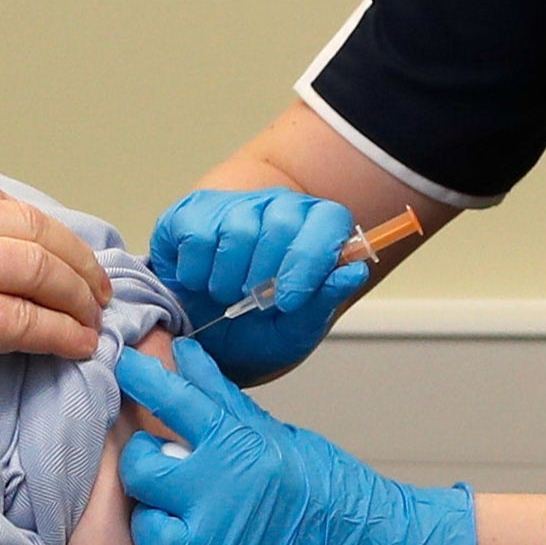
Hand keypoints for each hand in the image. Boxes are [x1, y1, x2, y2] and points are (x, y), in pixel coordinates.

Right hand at [0, 161, 110, 407]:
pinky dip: (59, 332)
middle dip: (72, 257)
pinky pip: (23, 319)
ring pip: (36, 267)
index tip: (54, 248)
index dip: (35, 225)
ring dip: (76, 294)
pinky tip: (76, 345)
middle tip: (95, 285)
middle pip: (28, 226)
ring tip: (94, 317)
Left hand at [113, 340, 475, 544]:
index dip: (142, 379)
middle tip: (165, 470)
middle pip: (141, 472)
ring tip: (187, 523)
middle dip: (148, 467)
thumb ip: (222, 400)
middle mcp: (221, 496)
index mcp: (239, 448)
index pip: (173, 399)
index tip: (128, 369)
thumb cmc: (331, 493)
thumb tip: (184, 356)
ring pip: (146, 533)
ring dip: (159, 526)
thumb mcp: (278, 436)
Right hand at [147, 187, 371, 383]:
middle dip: (266, 273)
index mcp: (313, 230)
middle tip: (252, 300)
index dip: (311, 259)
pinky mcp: (191, 212)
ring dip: (228, 278)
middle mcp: (276, 207)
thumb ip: (323, 301)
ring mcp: (233, 204)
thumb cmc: (254, 333)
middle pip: (282, 221)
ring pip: (237, 228)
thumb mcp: (294, 330)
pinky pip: (197, 235)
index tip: (289, 299)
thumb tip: (354, 271)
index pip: (328, 221)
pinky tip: (200, 281)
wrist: (202, 340)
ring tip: (225, 294)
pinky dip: (196, 272)